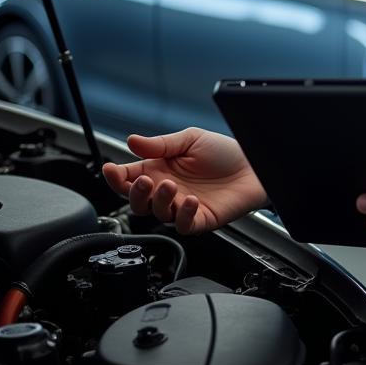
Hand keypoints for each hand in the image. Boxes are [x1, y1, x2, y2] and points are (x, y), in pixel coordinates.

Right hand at [102, 128, 267, 234]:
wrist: (254, 164)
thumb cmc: (224, 151)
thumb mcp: (190, 139)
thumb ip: (161, 144)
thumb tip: (131, 141)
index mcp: (160, 169)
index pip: (129, 177)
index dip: (116, 176)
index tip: (111, 169)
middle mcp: (168, 190)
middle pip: (137, 201)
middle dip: (134, 193)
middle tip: (143, 180)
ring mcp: (182, 206)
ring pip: (157, 213)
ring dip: (160, 200)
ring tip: (171, 184)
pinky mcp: (200, 219)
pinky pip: (183, 225)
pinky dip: (183, 215)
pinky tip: (190, 200)